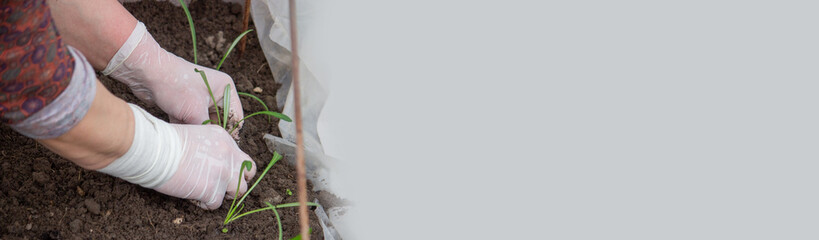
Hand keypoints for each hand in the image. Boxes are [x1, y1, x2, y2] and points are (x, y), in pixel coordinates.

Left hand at [106, 23, 243, 137]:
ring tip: (191, 142)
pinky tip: (179, 136)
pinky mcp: (185, 103)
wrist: (145, 73)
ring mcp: (199, 98)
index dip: (231, 133)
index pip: (235, 116)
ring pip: (203, 122)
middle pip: (219, 120)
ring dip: (196, 131)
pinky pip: (190, 120)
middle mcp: (215, 92)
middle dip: (211, 132)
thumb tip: (213, 146)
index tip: (224, 149)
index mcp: (225, 88)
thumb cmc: (175, 86)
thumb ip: (208, 129)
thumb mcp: (195, 111)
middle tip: (206, 148)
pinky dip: (185, 127)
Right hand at [155, 124, 256, 208]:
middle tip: (221, 185)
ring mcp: (223, 173)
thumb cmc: (165, 142)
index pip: (240, 157)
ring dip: (225, 194)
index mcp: (225, 139)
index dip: (232, 167)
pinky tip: (191, 195)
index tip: (218, 172)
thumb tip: (210, 164)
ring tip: (207, 192)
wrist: (154, 150)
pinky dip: (204, 203)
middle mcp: (229, 155)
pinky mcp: (213, 189)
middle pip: (249, 173)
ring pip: (239, 191)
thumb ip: (210, 149)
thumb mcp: (196, 135)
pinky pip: (216, 203)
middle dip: (238, 181)